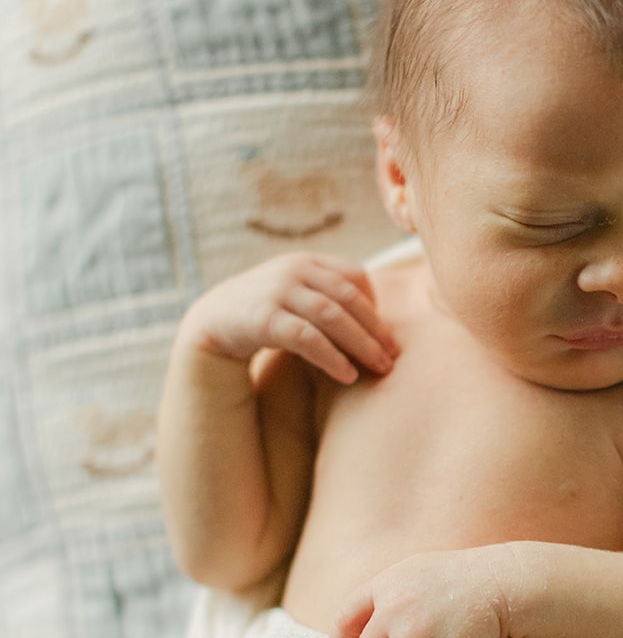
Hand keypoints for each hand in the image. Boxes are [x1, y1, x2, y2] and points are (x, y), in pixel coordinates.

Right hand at [184, 253, 399, 381]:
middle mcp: (295, 270)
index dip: (375, 304)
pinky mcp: (264, 318)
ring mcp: (278, 291)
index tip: (385, 334)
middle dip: (375, 329)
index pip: (355, 275)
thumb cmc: (266, 312)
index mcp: (308, 262)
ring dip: (361, 344)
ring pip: (332, 316)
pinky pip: (307, 338)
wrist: (213, 322)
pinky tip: (346, 375)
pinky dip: (331, 357)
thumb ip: (328, 298)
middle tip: (394, 356)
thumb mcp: (297, 295)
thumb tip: (378, 325)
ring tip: (379, 368)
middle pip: (349, 298)